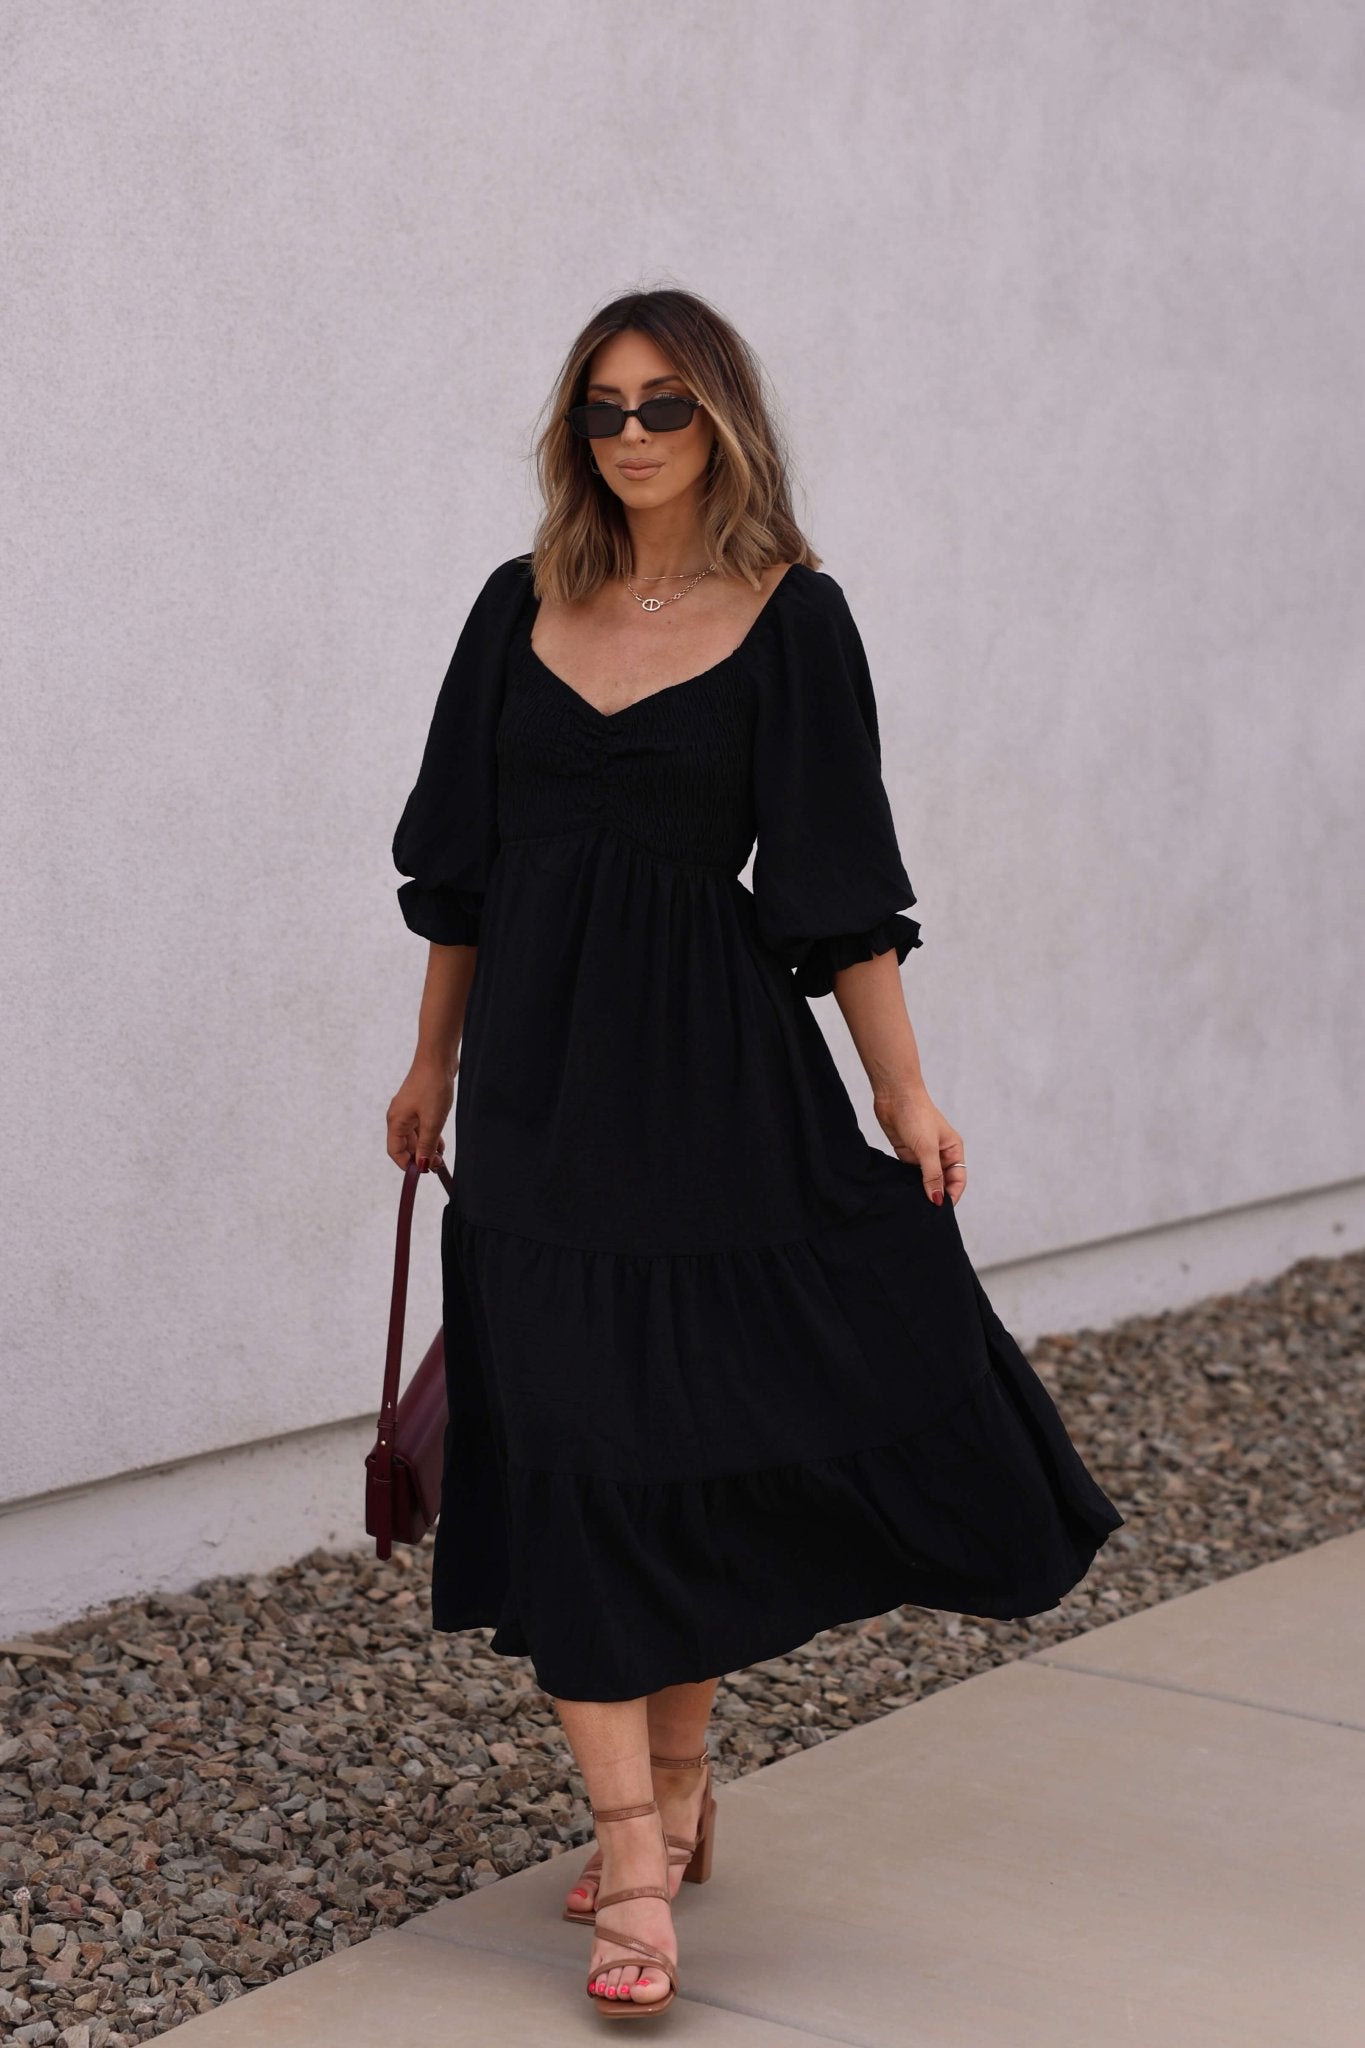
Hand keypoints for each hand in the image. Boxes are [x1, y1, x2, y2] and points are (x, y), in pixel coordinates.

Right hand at [386, 1057, 455, 1170]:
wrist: (437, 1058)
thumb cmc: (432, 1087)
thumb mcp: (432, 1121)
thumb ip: (426, 1145)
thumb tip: (421, 1165)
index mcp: (396, 1121)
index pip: (395, 1151)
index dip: (407, 1164)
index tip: (423, 1172)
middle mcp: (399, 1116)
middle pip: (405, 1145)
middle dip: (419, 1156)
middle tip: (437, 1165)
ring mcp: (409, 1110)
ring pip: (415, 1136)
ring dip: (426, 1147)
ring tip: (441, 1156)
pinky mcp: (419, 1104)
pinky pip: (421, 1125)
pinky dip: (429, 1135)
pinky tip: (440, 1142)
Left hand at [872, 1085, 965, 1205]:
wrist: (894, 1095)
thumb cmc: (917, 1115)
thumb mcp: (927, 1148)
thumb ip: (932, 1175)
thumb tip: (937, 1200)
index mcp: (953, 1150)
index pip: (957, 1180)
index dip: (951, 1196)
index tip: (940, 1211)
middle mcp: (940, 1154)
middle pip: (942, 1182)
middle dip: (936, 1196)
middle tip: (926, 1213)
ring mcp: (923, 1155)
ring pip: (926, 1180)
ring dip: (922, 1191)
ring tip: (914, 1206)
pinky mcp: (908, 1154)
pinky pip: (911, 1175)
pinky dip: (909, 1184)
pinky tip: (903, 1194)